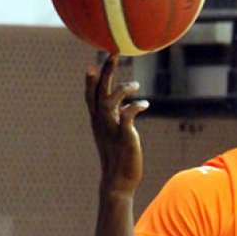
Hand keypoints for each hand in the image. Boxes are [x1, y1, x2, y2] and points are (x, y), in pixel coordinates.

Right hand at [85, 55, 149, 195]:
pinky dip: (135, 107)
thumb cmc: (119, 157)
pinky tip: (145, 104)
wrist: (118, 181)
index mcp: (98, 122)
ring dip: (122, 89)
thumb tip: (128, 107)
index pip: (90, 96)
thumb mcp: (117, 134)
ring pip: (109, 102)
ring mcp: (111, 130)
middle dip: (106, 72)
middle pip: (99, 93)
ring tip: (137, 84)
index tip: (92, 63)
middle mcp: (101, 123)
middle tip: (113, 54)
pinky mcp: (124, 137)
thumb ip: (119, 119)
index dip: (91, 80)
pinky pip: (127, 117)